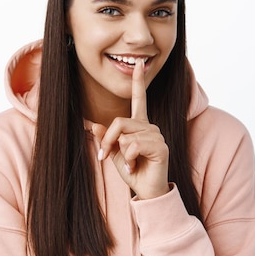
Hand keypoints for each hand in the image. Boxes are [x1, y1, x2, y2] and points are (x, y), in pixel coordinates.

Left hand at [91, 59, 170, 199]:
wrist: (146, 191)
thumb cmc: (133, 172)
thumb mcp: (114, 154)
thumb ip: (106, 139)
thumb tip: (93, 125)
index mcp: (139, 125)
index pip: (139, 99)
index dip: (138, 82)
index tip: (139, 64)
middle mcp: (150, 127)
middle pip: (119, 122)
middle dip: (109, 141)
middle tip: (107, 157)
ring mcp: (156, 136)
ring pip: (125, 136)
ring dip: (121, 153)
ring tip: (130, 164)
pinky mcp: (161, 147)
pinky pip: (134, 146)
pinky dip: (129, 159)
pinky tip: (137, 166)